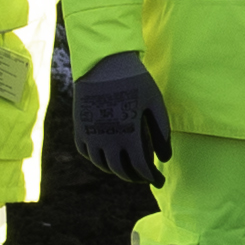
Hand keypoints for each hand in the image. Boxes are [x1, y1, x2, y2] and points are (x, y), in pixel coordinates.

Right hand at [74, 53, 170, 187]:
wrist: (103, 63)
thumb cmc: (134, 80)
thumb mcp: (154, 103)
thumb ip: (162, 132)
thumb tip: (165, 158)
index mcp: (128, 134)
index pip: (140, 167)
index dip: (152, 178)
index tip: (160, 181)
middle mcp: (107, 139)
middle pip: (121, 170)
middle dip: (135, 177)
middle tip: (145, 177)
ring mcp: (90, 134)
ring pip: (102, 164)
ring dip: (116, 170)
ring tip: (127, 168)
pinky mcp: (80, 127)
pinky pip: (85, 151)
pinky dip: (97, 158)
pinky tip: (106, 156)